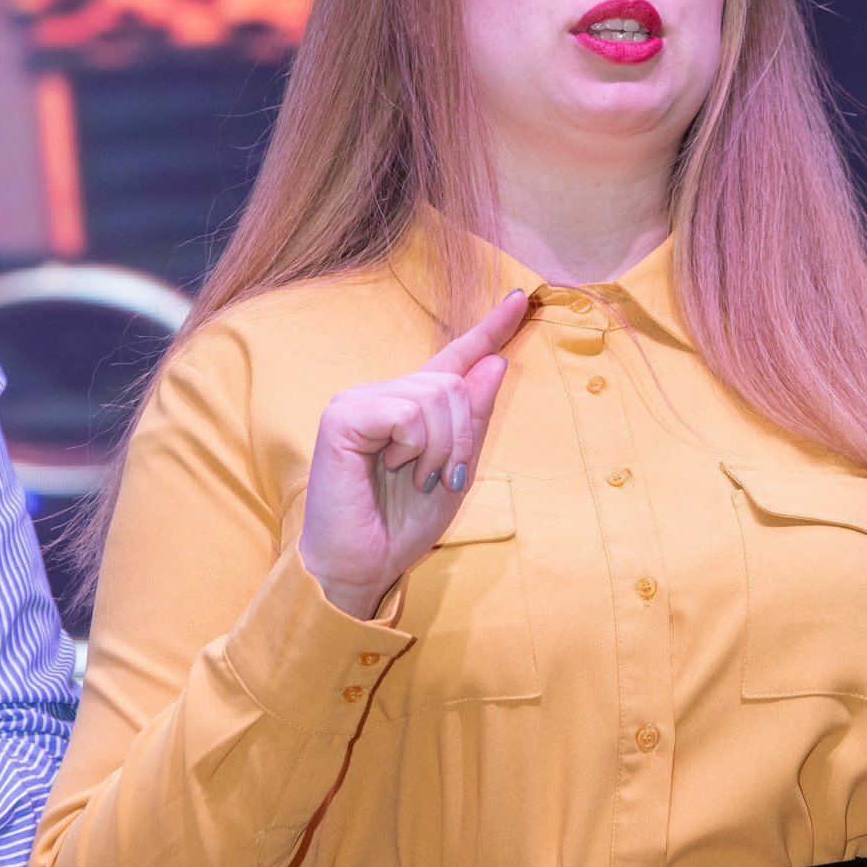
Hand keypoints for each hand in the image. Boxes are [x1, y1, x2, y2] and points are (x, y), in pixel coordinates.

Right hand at [297, 287, 529, 618]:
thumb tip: (497, 362)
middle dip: (461, 438)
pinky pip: (408, 413)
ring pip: (435, 397)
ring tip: (410, 478)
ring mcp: (359, 401)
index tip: (522, 299)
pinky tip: (390, 468)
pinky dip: (414, 447)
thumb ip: (474, 420)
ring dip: (438, 449)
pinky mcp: (343, 416)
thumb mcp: (456, 472)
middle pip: (453, 385)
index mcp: (410, 407)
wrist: (360, 566)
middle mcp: (383, 394)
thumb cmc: (400, 526)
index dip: (490, 328)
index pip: (455, 358)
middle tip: (436, 478)